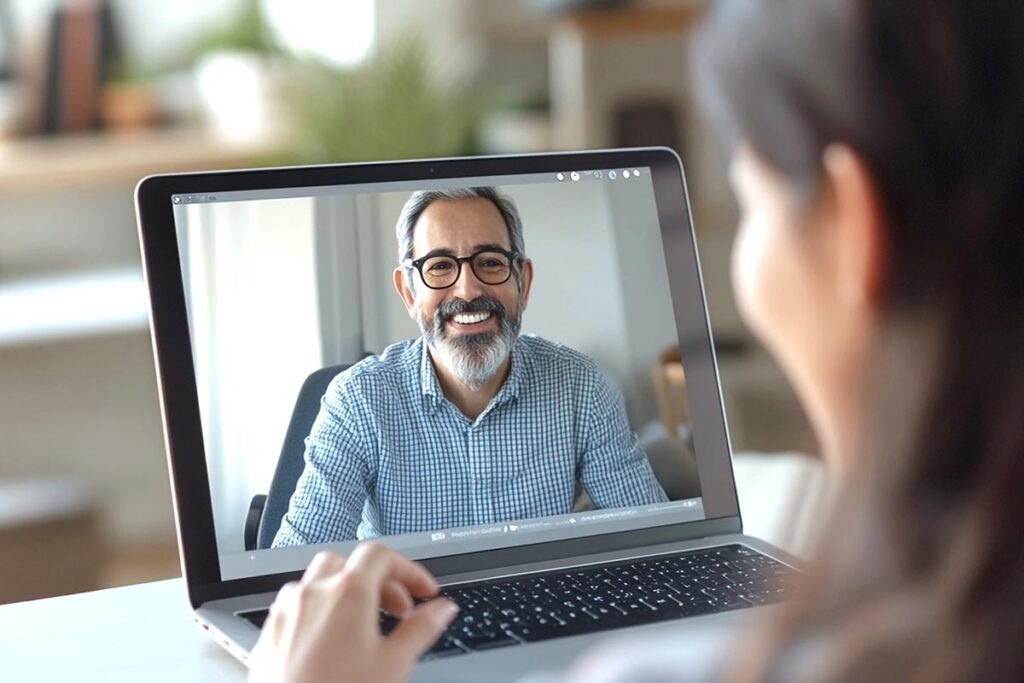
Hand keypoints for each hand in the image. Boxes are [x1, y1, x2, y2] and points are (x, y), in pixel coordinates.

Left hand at [248, 542, 458, 682]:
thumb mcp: (393, 664)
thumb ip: (421, 629)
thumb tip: (441, 609)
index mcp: (347, 592)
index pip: (381, 556)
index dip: (409, 570)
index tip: (424, 592)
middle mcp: (312, 592)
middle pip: (348, 563)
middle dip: (377, 580)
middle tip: (397, 609)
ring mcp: (286, 610)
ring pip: (317, 580)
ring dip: (344, 592)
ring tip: (362, 624)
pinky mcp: (269, 632)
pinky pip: (295, 604)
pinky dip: (318, 609)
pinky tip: (329, 640)